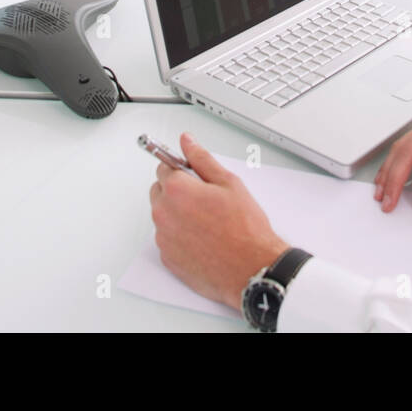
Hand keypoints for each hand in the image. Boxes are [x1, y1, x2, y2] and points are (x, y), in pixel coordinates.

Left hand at [149, 133, 289, 311]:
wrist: (251, 269)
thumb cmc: (245, 229)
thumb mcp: (229, 183)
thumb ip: (202, 158)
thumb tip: (187, 141)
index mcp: (177, 190)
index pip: (163, 166)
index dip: (180, 169)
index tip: (189, 173)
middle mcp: (164, 214)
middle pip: (160, 191)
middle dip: (177, 190)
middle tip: (204, 199)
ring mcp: (164, 238)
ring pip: (163, 216)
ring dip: (178, 214)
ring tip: (207, 221)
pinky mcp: (168, 258)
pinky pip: (167, 238)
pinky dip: (179, 236)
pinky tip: (202, 238)